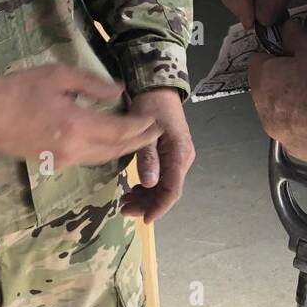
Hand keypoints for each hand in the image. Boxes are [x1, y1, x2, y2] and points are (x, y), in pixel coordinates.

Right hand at [0, 66, 160, 167]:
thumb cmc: (19, 88)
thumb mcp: (58, 76)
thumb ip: (92, 85)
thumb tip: (119, 91)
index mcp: (76, 126)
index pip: (120, 131)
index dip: (141, 127)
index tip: (155, 119)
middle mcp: (73, 149)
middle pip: (115, 150)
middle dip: (139, 142)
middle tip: (156, 132)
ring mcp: (62, 160)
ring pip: (102, 158)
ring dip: (123, 149)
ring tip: (140, 139)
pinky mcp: (52, 164)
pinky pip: (87, 159)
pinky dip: (105, 152)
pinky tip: (111, 143)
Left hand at [120, 88, 195, 224]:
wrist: (158, 87)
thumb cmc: (151, 105)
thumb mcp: (145, 129)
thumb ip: (148, 157)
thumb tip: (150, 184)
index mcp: (179, 154)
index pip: (172, 190)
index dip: (158, 207)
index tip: (143, 219)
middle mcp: (182, 158)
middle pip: (168, 191)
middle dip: (148, 204)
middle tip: (124, 209)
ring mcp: (178, 157)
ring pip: (164, 185)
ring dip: (147, 196)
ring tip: (125, 200)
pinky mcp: (171, 154)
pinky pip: (162, 176)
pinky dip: (148, 186)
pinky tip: (134, 188)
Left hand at [248, 19, 306, 164]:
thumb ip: (294, 37)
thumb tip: (286, 29)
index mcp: (264, 84)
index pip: (257, 63)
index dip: (274, 57)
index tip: (293, 57)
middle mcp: (266, 115)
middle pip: (266, 93)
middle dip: (281, 84)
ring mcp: (283, 139)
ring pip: (281, 117)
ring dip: (293, 109)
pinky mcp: (301, 154)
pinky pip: (297, 136)